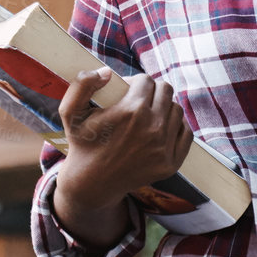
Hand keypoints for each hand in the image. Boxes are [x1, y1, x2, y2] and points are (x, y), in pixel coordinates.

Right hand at [54, 66, 192, 210]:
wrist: (92, 183)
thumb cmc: (82, 144)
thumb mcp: (71, 112)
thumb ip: (82, 84)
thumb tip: (107, 72)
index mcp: (131, 111)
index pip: (146, 80)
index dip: (134, 82)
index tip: (126, 92)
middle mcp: (152, 128)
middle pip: (165, 90)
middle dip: (151, 91)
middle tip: (138, 101)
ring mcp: (164, 147)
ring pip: (176, 109)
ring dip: (163, 108)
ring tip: (147, 115)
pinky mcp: (172, 163)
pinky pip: (185, 132)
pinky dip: (175, 127)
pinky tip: (160, 129)